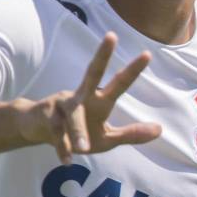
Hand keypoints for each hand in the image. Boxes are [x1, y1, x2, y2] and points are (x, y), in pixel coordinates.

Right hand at [16, 32, 160, 162]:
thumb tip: (160, 129)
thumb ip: (131, 134)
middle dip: (102, 56)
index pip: (118, 82)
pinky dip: (62, 149)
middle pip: (93, 73)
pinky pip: (55, 135)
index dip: (132, 70)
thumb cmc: (78, 132)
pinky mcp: (45, 119)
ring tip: (83, 149)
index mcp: (98, 100)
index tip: (147, 54)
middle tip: (112, 35)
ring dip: (77, 132)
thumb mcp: (108, 138)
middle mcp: (81, 97)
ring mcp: (61, 105)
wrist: (36, 130)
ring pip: (72, 116)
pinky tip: (68, 161)